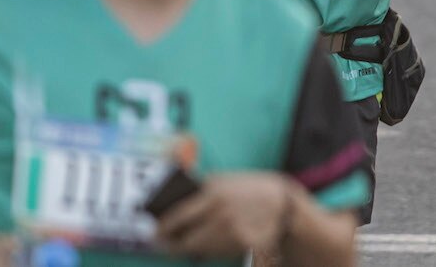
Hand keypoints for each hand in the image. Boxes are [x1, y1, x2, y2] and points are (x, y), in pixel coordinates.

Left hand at [158, 173, 287, 257]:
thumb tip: (170, 205)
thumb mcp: (223, 181)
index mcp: (213, 193)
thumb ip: (198, 190)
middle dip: (171, 244)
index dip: (162, 227)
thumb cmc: (247, 189)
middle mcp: (222, 215)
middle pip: (186, 240)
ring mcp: (234, 233)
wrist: (283, 204)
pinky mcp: (244, 248)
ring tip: (178, 244)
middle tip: (160, 244)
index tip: (152, 232)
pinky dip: (208, 251)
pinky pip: (217, 254)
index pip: (178, 215)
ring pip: (200, 250)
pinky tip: (203, 246)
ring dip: (188, 248)